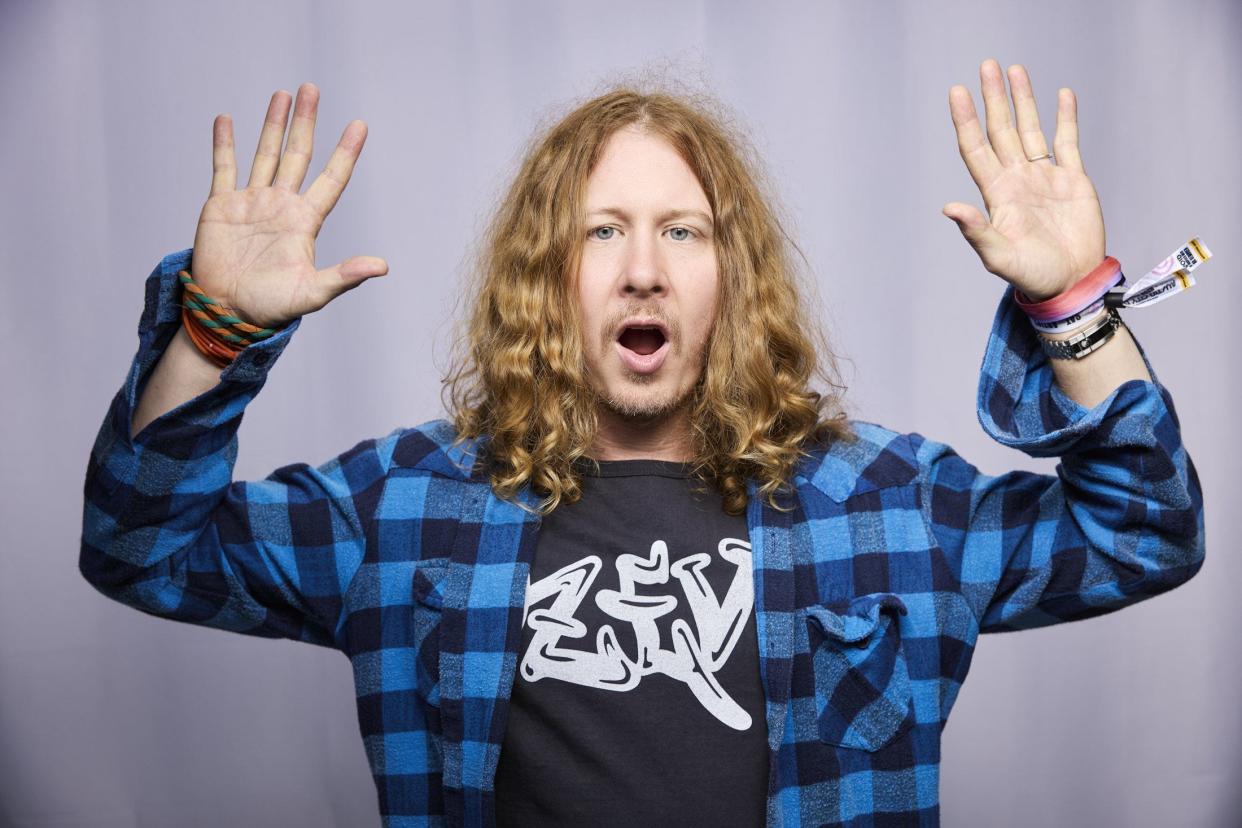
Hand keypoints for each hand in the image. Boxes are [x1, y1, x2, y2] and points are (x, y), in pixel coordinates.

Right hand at [190, 83, 386, 328]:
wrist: (227, 314)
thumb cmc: (271, 309)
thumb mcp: (312, 293)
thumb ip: (345, 276)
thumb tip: (383, 267)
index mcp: (305, 222)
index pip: (332, 178)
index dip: (346, 153)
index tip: (359, 125)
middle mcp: (281, 206)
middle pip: (298, 154)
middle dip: (305, 122)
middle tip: (311, 88)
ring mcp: (252, 203)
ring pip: (265, 154)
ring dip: (273, 124)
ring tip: (282, 95)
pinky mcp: (221, 207)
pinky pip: (224, 168)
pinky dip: (224, 144)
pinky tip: (226, 119)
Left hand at [943, 60, 1105, 300]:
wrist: (1071, 284)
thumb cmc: (1032, 276)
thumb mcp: (999, 257)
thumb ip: (976, 231)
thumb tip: (948, 208)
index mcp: (997, 194)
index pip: (976, 148)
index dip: (966, 120)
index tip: (957, 92)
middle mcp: (1017, 179)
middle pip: (1001, 130)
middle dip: (993, 98)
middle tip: (986, 66)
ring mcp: (1044, 178)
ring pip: (1031, 129)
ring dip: (1023, 100)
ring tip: (1014, 70)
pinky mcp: (1073, 180)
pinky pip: (1067, 142)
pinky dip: (1066, 118)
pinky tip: (1062, 95)